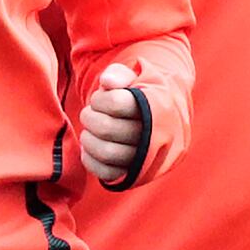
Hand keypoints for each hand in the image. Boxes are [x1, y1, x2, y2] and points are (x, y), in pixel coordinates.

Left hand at [78, 61, 155, 185]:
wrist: (161, 120)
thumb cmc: (140, 96)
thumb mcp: (135, 77)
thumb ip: (119, 74)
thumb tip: (107, 82)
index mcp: (156, 108)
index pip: (116, 103)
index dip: (100, 99)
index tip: (100, 98)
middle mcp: (154, 136)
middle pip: (107, 128)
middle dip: (90, 117)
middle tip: (90, 113)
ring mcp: (144, 159)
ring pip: (106, 152)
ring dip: (88, 139)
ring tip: (90, 130)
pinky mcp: (133, 175)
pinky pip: (106, 173)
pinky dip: (90, 159)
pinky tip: (92, 146)